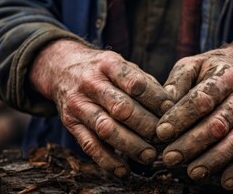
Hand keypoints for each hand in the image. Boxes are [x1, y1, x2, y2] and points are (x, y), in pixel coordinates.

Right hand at [29, 39, 172, 177]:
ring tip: (150, 156)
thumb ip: (144, 82)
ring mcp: (78, 103)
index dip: (156, 99)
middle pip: (122, 108)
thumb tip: (171, 104)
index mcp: (108, 64)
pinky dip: (107, 161)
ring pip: (106, 128)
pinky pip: (89, 145)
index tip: (171, 111)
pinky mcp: (69, 123)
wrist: (61, 68)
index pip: (135, 83)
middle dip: (146, 126)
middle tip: (164, 137)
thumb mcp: (121, 64)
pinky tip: (124, 170)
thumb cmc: (102, 70)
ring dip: (131, 145)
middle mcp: (91, 83)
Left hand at [156, 42, 232, 189]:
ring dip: (212, 160)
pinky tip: (225, 182)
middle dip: (192, 144)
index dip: (181, 117)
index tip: (161, 132)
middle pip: (218, 124)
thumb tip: (163, 103)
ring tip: (191, 173)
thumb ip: (177, 81)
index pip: (202, 99)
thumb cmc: (212, 68)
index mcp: (225, 75)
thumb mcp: (193, 64)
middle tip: (169, 157)